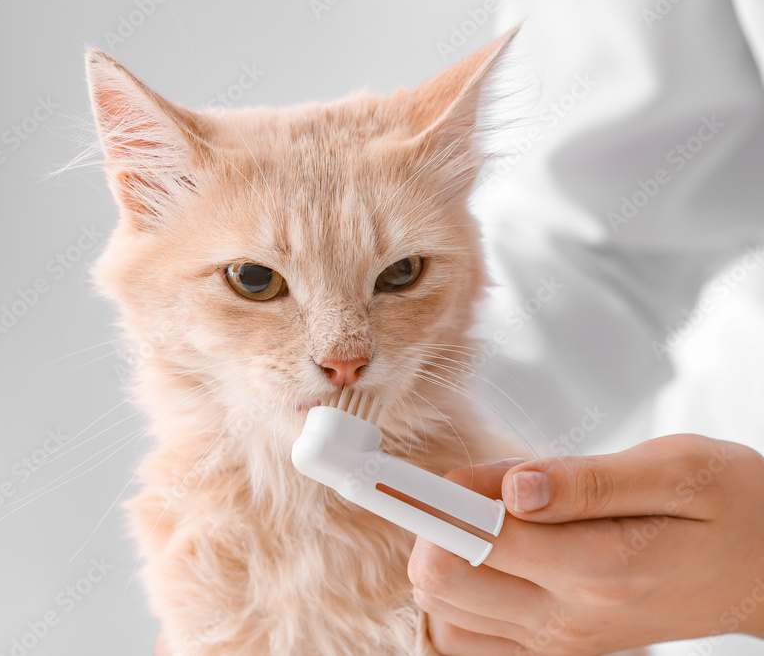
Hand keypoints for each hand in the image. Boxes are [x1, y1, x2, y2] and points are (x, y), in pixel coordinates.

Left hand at [408, 434, 763, 654]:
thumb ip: (586, 480)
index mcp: (598, 565)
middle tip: (472, 485)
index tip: (376, 469)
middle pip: (438, 579)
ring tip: (491, 516)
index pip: (471, 536)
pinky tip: (493, 553)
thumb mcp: (676, 468)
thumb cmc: (730, 506)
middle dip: (429, 522)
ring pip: (443, 610)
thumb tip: (511, 487)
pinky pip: (469, 633)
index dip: (418, 496)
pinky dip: (459, 592)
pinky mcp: (556, 648)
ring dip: (441, 554)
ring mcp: (559, 641)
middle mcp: (569, 617)